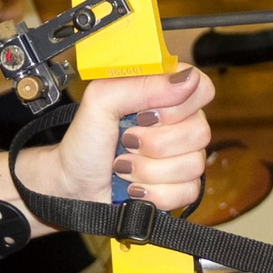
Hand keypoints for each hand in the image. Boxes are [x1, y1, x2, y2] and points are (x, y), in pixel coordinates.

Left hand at [36, 67, 213, 209]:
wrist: (71, 186)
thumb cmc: (84, 142)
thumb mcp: (100, 100)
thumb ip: (140, 84)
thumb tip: (186, 80)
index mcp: (164, 96)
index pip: (201, 87)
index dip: (178, 104)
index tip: (145, 114)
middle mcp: (179, 125)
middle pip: (200, 131)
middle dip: (154, 142)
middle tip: (126, 141)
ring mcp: (182, 158)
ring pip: (193, 164)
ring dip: (148, 169)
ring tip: (123, 166)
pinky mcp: (180, 189)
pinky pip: (188, 191)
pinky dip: (154, 192)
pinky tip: (135, 187)